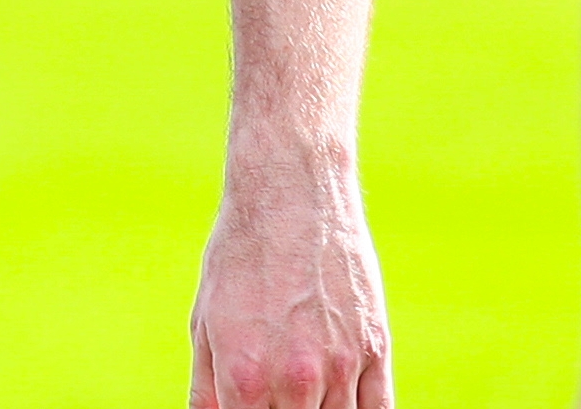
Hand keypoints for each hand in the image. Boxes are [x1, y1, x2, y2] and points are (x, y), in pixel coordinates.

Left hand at [191, 136, 394, 407]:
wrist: (293, 192)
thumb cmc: (240, 255)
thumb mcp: (205, 323)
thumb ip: (207, 391)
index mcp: (245, 378)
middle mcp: (296, 379)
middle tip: (278, 398)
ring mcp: (341, 365)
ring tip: (303, 396)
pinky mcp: (375, 348)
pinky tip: (342, 406)